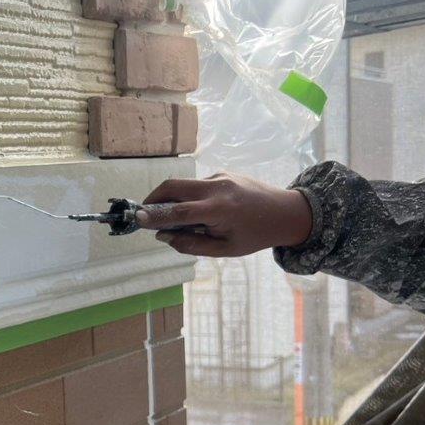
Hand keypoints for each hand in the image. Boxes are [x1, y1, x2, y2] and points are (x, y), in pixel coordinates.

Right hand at [136, 173, 313, 256]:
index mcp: (220, 210)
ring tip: (177, 219)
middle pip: (173, 186)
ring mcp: (219, 177)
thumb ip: (191, 244)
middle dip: (153, 198)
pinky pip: (196, 185)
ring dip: (172, 199)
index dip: (155, 215)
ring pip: (183, 185)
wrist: (287, 212)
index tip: (137, 219)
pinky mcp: (222, 174)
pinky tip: (200, 212)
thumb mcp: (224, 250)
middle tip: (145, 214)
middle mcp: (217, 188)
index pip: (179, 211)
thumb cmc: (255, 236)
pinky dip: (188, 198)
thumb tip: (163, 236)